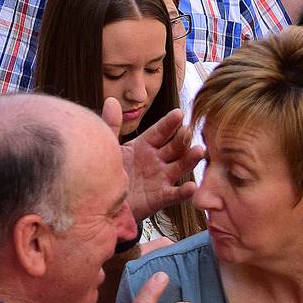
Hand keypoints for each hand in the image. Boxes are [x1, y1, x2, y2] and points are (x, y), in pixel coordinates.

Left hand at [109, 100, 202, 221]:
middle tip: (191, 130)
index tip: (179, 113)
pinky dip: (184, 191)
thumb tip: (111, 100)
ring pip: (180, 166)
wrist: (103, 202)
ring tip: (199, 151)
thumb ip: (112, 125)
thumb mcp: (110, 147)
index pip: (161, 130)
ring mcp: (161, 178)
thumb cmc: (108, 171)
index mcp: (145, 144)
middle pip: (175, 146)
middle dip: (184, 138)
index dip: (169, 123)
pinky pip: (174, 194)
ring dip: (190, 159)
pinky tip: (191, 186)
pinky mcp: (160, 197)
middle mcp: (157, 159)